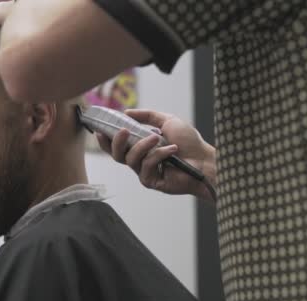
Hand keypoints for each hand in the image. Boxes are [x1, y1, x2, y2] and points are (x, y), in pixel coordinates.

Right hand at [96, 109, 216, 200]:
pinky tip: (172, 150)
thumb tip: (127, 112)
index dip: (106, 140)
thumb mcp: (167, 121)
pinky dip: (158, 155)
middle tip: (124, 131)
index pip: (118, 147)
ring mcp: (145, 172)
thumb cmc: (189, 142)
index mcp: (141, 148)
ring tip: (157, 137)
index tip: (101, 129)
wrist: (205, 159)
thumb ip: (147, 116)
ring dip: (143, 146)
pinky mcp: (152, 182)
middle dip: (117, 142)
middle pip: (117, 155)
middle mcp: (141, 161)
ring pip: (131, 160)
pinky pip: (146, 166)